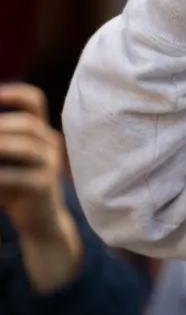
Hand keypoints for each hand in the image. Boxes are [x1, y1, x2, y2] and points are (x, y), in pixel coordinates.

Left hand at [0, 83, 84, 290]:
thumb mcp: (1, 159)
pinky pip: (20, 175)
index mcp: (37, 132)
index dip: (14, 93)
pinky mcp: (46, 185)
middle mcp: (50, 143)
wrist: (38, 222)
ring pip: (25, 146)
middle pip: (27, 123)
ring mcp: (51, 164)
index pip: (34, 101)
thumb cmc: (12, 187)